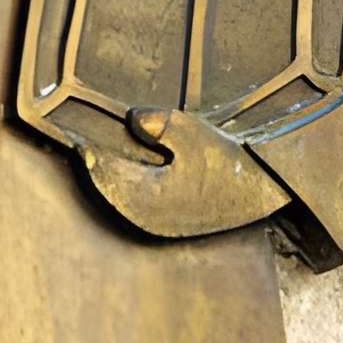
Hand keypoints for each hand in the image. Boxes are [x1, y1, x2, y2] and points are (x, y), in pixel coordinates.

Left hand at [79, 107, 284, 238]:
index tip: (76, 131)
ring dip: (110, 174)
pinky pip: (134, 202)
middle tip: (81, 136)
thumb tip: (132, 118)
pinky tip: (128, 168)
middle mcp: (147, 218)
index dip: (89, 148)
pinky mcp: (168, 222)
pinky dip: (126, 184)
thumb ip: (161, 125)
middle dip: (98, 161)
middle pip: (106, 185)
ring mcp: (158, 224)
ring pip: (119, 195)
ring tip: (101, 150)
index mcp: (148, 200)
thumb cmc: (234, 166)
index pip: (103, 171)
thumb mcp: (197, 137)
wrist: (266, 192)